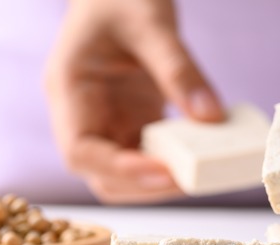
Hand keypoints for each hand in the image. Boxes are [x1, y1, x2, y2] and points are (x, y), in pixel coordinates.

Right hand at [45, 0, 222, 203]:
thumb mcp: (152, 24)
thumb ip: (179, 70)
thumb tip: (211, 118)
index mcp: (69, 89)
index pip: (79, 151)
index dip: (119, 171)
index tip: (163, 172)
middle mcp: (81, 115)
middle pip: (100, 176)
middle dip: (143, 185)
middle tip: (191, 179)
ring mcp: (105, 123)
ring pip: (123, 176)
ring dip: (159, 181)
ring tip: (200, 171)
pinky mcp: (129, 124)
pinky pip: (147, 157)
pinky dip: (172, 164)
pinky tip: (200, 156)